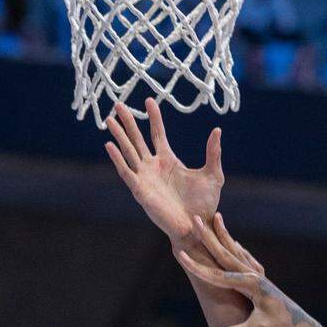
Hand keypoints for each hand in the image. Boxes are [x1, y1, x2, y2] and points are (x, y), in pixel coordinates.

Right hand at [104, 100, 222, 244]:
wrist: (197, 226)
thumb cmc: (205, 204)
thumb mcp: (213, 175)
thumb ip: (213, 153)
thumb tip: (217, 130)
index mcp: (169, 161)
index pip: (158, 134)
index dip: (154, 118)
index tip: (149, 101)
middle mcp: (154, 167)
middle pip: (138, 139)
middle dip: (129, 122)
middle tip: (118, 104)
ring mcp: (145, 177)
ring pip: (129, 151)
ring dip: (119, 136)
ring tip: (109, 120)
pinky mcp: (140, 190)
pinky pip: (126, 171)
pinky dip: (118, 158)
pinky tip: (110, 145)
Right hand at [177, 214, 313, 326]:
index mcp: (250, 285)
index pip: (216, 274)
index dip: (196, 266)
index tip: (180, 253)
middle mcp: (254, 276)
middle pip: (226, 253)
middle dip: (209, 237)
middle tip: (196, 218)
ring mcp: (258, 276)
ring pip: (236, 252)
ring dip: (223, 236)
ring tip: (216, 217)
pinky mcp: (261, 280)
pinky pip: (244, 259)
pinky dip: (235, 248)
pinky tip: (233, 241)